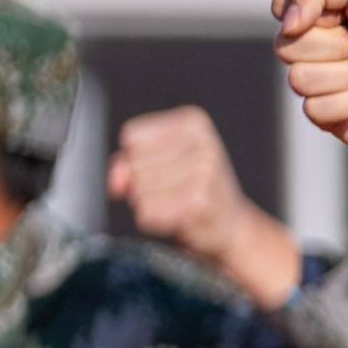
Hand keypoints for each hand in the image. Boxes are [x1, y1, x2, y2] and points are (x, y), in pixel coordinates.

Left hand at [106, 106, 303, 306]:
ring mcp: (204, 171)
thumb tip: (116, 183)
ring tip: (178, 203)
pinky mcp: (199, 201)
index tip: (167, 168)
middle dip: (144, 184)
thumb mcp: (160, 163)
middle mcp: (203, 142)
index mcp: (194, 121)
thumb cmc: (193, 189)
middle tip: (175, 190)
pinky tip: (179, 217)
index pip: (132, 137)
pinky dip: (156, 220)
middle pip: (135, 164)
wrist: (231, 226)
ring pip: (139, 190)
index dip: (138, 159)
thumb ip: (127, 164)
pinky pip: (148, 211)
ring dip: (150, 204)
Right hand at [275, 0, 347, 148]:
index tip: (344, 13)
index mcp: (323, 18)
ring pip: (298, 81)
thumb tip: (285, 24)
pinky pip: (313, 111)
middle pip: (286, 48)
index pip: (283, 15)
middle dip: (329, 44)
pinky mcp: (336, 120)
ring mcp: (328, 87)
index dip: (309, 14)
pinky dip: (344, 103)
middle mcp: (321, 52)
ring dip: (340, 74)